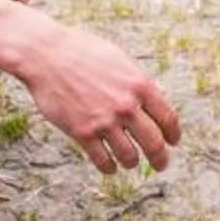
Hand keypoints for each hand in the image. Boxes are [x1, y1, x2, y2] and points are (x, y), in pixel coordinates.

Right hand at [0, 0, 179, 175]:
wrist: (46, 55)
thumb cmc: (82, 53)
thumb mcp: (119, 61)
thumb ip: (136, 84)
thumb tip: (150, 105)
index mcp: (140, 85)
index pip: (168, 119)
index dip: (173, 135)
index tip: (172, 142)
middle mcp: (126, 105)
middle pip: (154, 143)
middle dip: (160, 158)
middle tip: (161, 164)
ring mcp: (104, 121)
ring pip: (129, 157)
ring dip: (132, 163)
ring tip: (129, 162)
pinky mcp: (82, 133)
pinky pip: (103, 161)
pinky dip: (109, 168)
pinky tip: (110, 166)